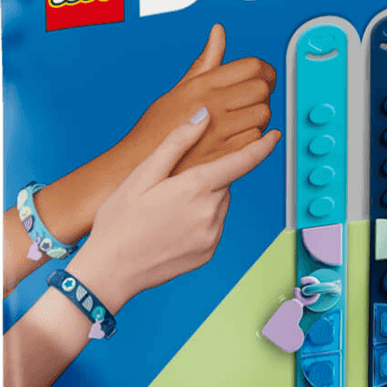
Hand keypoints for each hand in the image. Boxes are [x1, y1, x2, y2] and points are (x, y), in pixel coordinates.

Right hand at [4, 25, 275, 298]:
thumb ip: (176, 143)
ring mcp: (212, 236)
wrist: (112, 270)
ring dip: (201, 201)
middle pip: (222, 183)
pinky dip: (198, 222)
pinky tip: (170, 229)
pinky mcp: (208, 252)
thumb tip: (202, 116)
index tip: (274, 137)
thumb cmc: (120, 220)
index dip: (261, 148)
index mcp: (197, 188)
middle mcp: (212, 213)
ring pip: (218, 205)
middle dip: (203, 179)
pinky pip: (211, 227)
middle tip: (168, 189)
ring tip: (165, 212)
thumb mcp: (142, 174)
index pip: (242, 162)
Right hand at [118, 24, 277, 174]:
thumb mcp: (179, 89)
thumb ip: (205, 62)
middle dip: (265, 94)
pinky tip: (239, 139)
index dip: (266, 71)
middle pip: (261, 90)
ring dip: (260, 118)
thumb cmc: (156, 130)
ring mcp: (218, 133)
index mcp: (201, 86)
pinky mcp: (223, 158)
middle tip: (256, 100)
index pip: (252, 66)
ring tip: (246, 121)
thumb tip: (219, 31)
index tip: (266, 77)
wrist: (140, 167)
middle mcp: (211, 106)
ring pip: (262, 117)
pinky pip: (254, 143)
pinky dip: (253, 140)